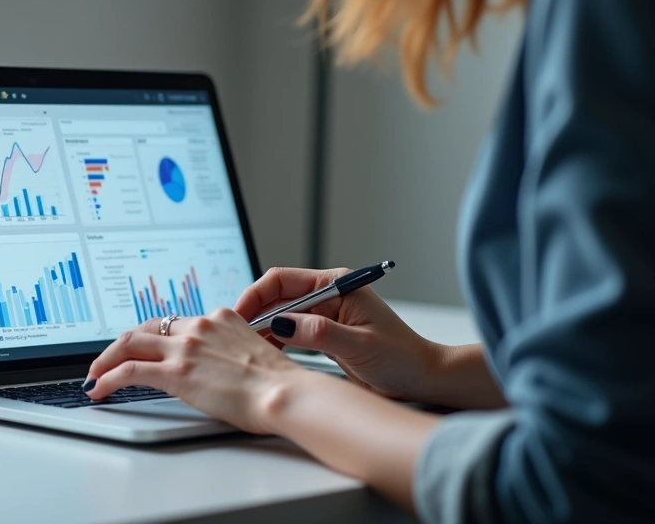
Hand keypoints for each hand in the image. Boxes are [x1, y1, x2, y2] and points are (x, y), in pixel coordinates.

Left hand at [84, 308, 317, 433]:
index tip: (140, 348)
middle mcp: (199, 326)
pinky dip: (107, 378)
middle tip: (106, 360)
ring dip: (105, 360)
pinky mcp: (175, 371)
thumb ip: (227, 354)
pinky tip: (99, 388)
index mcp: (219, 319)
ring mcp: (185, 347)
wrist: (286, 394)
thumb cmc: (278, 385)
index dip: (150, 338)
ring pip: (129, 344)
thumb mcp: (251, 355)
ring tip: (94, 375)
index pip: (173, 324)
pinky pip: (128, 371)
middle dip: (120, 345)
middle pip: (145, 329)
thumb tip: (216, 371)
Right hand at [236, 267, 441, 401]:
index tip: (239, 316)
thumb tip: (281, 325)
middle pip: (276, 296)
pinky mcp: (322, 333)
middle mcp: (327, 295)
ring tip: (247, 350)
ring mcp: (324, 314)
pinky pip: (288, 332)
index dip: (255, 296)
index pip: (282, 280)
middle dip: (253, 314)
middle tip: (236, 337)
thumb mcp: (359, 346)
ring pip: (279, 315)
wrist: (423, 379)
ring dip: (262, 330)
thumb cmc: (402, 359)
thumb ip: (319, 333)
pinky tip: (266, 357)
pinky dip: (274, 343)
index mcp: (336, 285)